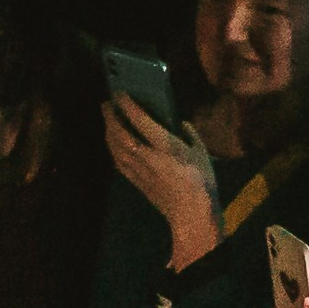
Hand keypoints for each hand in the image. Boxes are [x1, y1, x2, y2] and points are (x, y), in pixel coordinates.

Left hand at [104, 93, 220, 268]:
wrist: (191, 213)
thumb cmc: (201, 181)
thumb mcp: (200, 152)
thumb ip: (189, 133)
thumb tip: (179, 123)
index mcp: (165, 147)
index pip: (140, 120)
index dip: (127, 105)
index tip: (120, 93)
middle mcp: (146, 157)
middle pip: (119, 133)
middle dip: (110, 117)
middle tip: (107, 104)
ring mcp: (138, 170)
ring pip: (114, 147)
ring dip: (108, 131)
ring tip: (108, 119)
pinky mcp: (135, 181)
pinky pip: (117, 160)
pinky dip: (113, 147)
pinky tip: (114, 141)